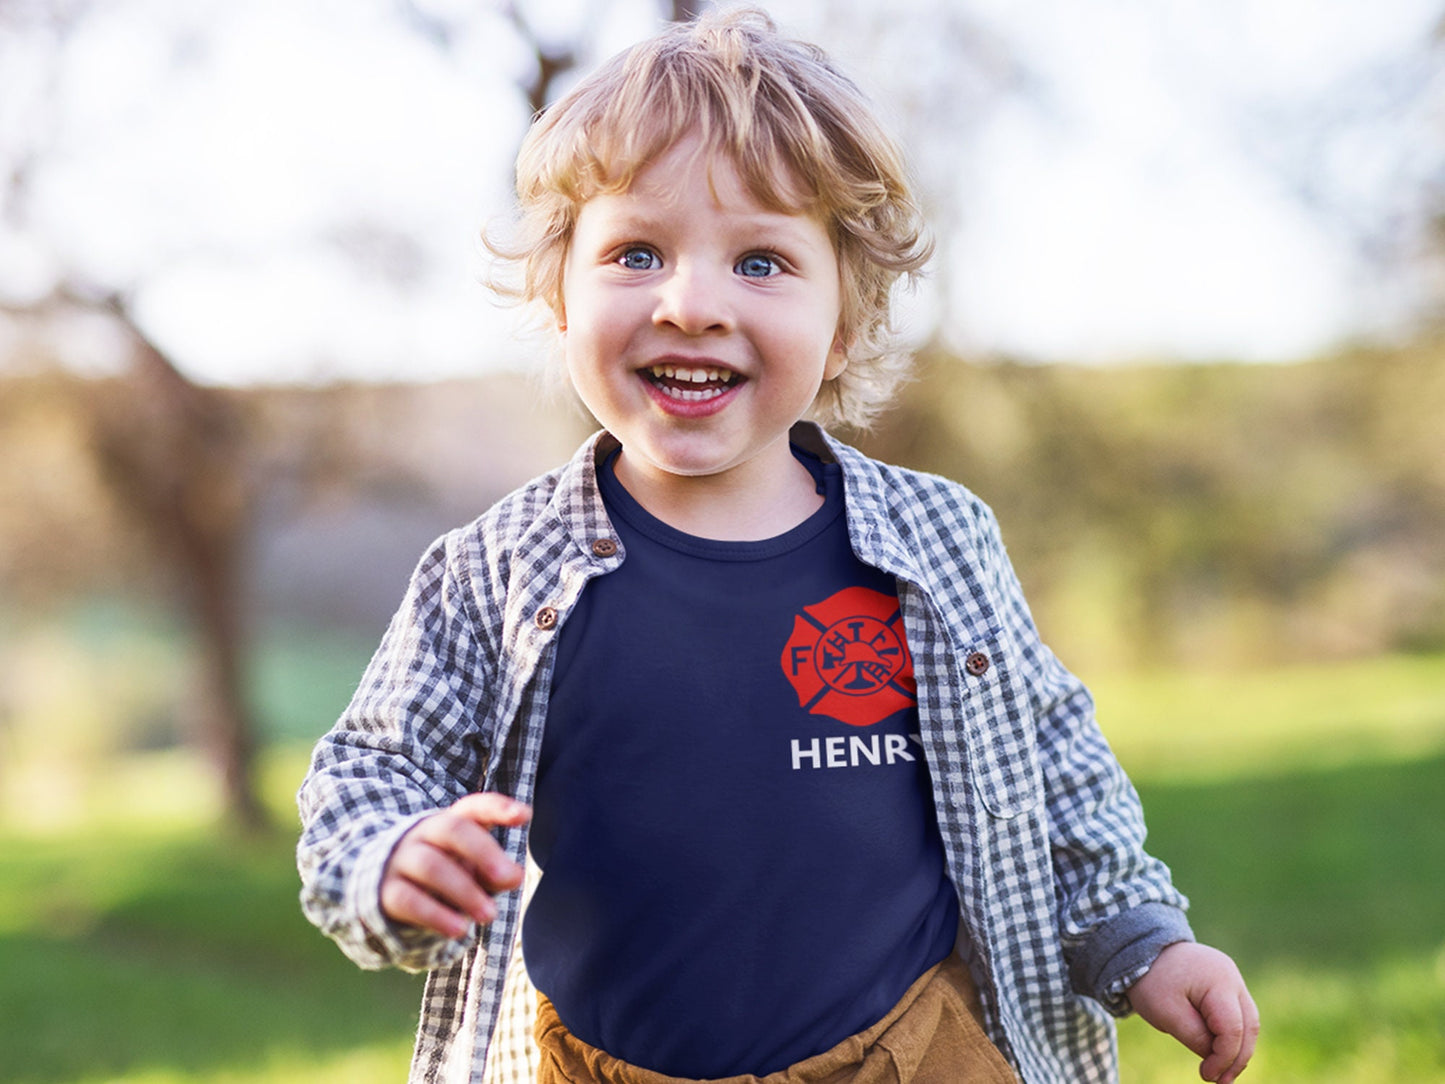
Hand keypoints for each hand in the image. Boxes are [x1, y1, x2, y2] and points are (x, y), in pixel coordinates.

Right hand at [380, 792, 530, 938]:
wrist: (390, 892)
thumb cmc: (446, 875)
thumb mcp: (474, 872)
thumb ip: (496, 873)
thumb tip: (515, 876)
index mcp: (450, 823)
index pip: (474, 807)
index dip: (498, 807)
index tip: (524, 815)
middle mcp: (424, 834)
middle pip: (452, 829)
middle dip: (483, 851)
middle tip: (509, 878)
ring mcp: (401, 860)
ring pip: (431, 865)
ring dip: (464, 891)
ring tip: (490, 915)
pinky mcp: (387, 891)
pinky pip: (409, 900)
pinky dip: (436, 915)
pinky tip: (460, 929)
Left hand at [1127, 942, 1258, 1083]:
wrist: (1141, 948)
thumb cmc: (1151, 980)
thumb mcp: (1166, 1012)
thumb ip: (1195, 1037)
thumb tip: (1216, 1058)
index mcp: (1218, 981)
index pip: (1232, 1028)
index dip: (1224, 1057)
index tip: (1207, 1076)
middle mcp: (1232, 977)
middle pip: (1248, 1025)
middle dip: (1237, 1058)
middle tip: (1221, 1081)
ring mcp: (1231, 977)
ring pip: (1246, 1020)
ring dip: (1237, 1048)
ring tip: (1221, 1072)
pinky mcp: (1225, 981)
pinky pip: (1236, 1012)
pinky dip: (1231, 1033)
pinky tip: (1219, 1051)